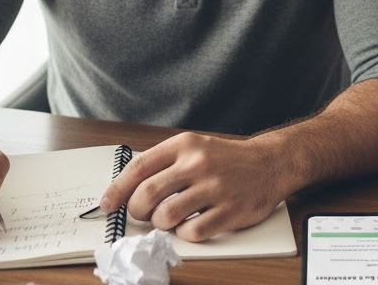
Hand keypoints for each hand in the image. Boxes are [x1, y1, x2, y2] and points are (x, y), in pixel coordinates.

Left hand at [99, 132, 292, 242]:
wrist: (270, 163)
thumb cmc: (227, 159)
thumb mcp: (195, 147)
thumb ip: (164, 163)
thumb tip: (126, 188)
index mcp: (185, 145)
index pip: (139, 167)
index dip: (117, 189)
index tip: (107, 203)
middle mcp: (198, 164)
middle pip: (147, 194)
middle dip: (137, 210)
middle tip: (142, 214)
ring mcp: (215, 187)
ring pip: (166, 216)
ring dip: (161, 223)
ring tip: (169, 219)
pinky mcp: (230, 210)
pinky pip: (192, 232)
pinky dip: (185, 233)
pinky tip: (191, 224)